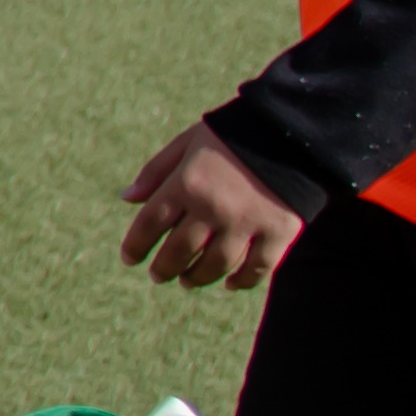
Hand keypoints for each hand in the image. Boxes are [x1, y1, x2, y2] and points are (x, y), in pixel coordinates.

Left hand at [120, 119, 315, 292]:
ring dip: (197, 278)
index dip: (136, 246)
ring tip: (187, 281)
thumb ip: (155, 172)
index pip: (150, 223)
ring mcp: (247, 223)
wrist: (288, 132)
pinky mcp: (279, 232)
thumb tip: (127, 199)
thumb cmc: (230, 136)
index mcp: (186, 183)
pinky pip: (257, 268)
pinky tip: (229, 283)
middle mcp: (214, 207)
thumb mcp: (186, 144)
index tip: (129, 259)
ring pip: (216, 265)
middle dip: (165, 268)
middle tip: (159, 276)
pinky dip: (241, 280)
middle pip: (180, 251)